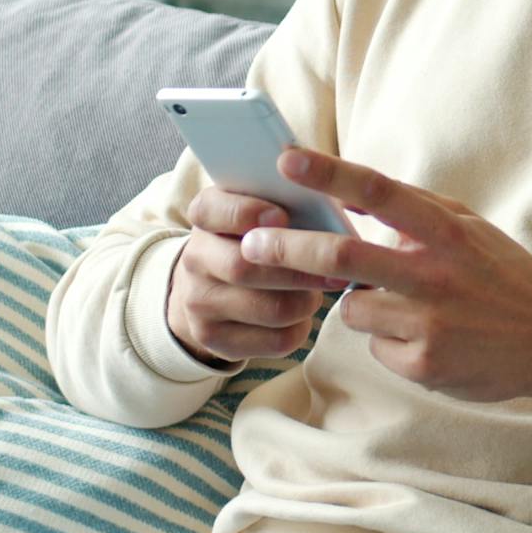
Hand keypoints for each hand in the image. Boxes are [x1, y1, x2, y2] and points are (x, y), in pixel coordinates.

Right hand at [166, 185, 350, 367]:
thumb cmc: (252, 237)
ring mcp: (199, 303)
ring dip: (306, 300)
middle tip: (337, 268)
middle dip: (298, 269)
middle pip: (245, 268)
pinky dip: (300, 328)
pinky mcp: (215, 339)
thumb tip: (329, 192)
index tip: (281, 216)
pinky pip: (274, 340)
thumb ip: (283, 198)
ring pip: (269, 308)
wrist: (208, 288)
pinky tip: (303, 314)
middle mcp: (194, 259)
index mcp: (205, 216)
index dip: (246, 213)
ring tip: (321, 290)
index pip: (212, 210)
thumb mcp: (256, 209)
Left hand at [237, 146, 531, 421]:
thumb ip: (418, 213)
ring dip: (360, 305)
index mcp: (445, 230)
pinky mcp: (423, 363)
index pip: (378, 192)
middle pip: (341, 254)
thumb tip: (357, 195)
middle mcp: (433, 273)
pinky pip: (376, 347)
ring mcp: (427, 322)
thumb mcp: (470, 230)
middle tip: (251, 246)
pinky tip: (429, 340)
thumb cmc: (507, 277)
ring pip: (353, 308)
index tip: (287, 160)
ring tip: (405, 308)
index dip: (328, 174)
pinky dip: (388, 341)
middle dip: (287, 248)